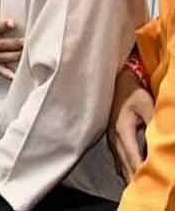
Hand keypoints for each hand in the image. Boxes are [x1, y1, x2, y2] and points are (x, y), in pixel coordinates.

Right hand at [0, 0, 22, 79]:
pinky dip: (10, 75)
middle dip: (17, 44)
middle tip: (28, 42)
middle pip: (5, 45)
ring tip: (31, 54)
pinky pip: (3, 72)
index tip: (13, 23)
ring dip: (19, 57)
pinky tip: (19, 77)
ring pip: (8, 58)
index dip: (4, 26)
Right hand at [108, 66, 153, 182]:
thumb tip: (161, 139)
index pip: (135, 160)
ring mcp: (112, 141)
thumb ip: (154, 122)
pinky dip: (128, 170)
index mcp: (122, 132)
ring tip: (141, 189)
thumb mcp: (146, 104)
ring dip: (132, 177)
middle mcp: (115, 140)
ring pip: (122, 166)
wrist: (116, 80)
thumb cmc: (132, 91)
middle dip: (137, 181)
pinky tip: (134, 177)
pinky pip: (120, 161)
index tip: (153, 185)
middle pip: (127, 167)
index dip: (143, 174)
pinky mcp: (113, 140)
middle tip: (147, 193)